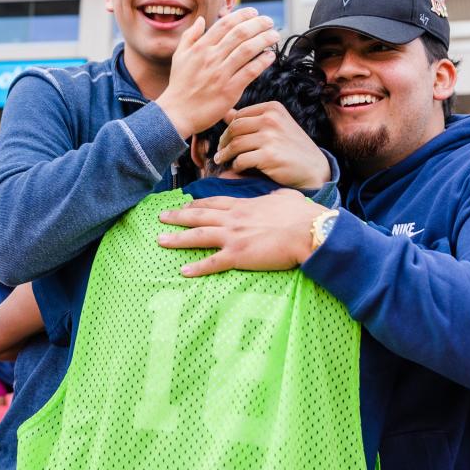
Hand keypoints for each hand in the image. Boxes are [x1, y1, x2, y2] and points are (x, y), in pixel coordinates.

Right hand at [157, 8, 279, 138]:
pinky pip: (250, 71)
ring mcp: (221, 74)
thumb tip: (201, 20)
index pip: (225, 24)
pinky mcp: (230, 90)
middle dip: (258, 24)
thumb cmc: (179, 85)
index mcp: (200, 47)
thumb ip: (190, 36)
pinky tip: (270, 56)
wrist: (177, 113)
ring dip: (264, 39)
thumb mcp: (179, 56)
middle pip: (240, 33)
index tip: (254, 12)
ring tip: (274, 35)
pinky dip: (262, 61)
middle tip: (269, 21)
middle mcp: (212, 57)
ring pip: (248, 50)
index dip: (242, 15)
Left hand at [157, 189, 325, 276]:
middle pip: (199, 216)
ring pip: (199, 236)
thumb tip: (276, 197)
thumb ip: (274, 197)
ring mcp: (234, 237)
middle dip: (178, 217)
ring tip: (160, 241)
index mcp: (244, 205)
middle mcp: (234, 219)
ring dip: (178, 238)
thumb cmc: (301, 215)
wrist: (308, 231)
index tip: (185, 205)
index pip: (214, 203)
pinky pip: (213, 263)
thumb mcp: (285, 198)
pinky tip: (183, 272)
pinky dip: (197, 268)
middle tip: (161, 217)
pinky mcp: (239, 255)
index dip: (197, 204)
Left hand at [213, 102, 330, 188]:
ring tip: (222, 161)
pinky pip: (241, 160)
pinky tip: (236, 168)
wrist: (314, 168)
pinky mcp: (269, 156)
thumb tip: (226, 113)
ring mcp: (271, 137)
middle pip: (235, 128)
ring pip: (235, 144)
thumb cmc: (292, 147)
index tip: (224, 140)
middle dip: (223, 141)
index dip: (228, 129)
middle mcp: (271, 119)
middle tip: (220, 152)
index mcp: (273, 108)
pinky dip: (236, 165)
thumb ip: (252, 119)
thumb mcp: (276, 126)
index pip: (239, 115)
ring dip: (225, 155)